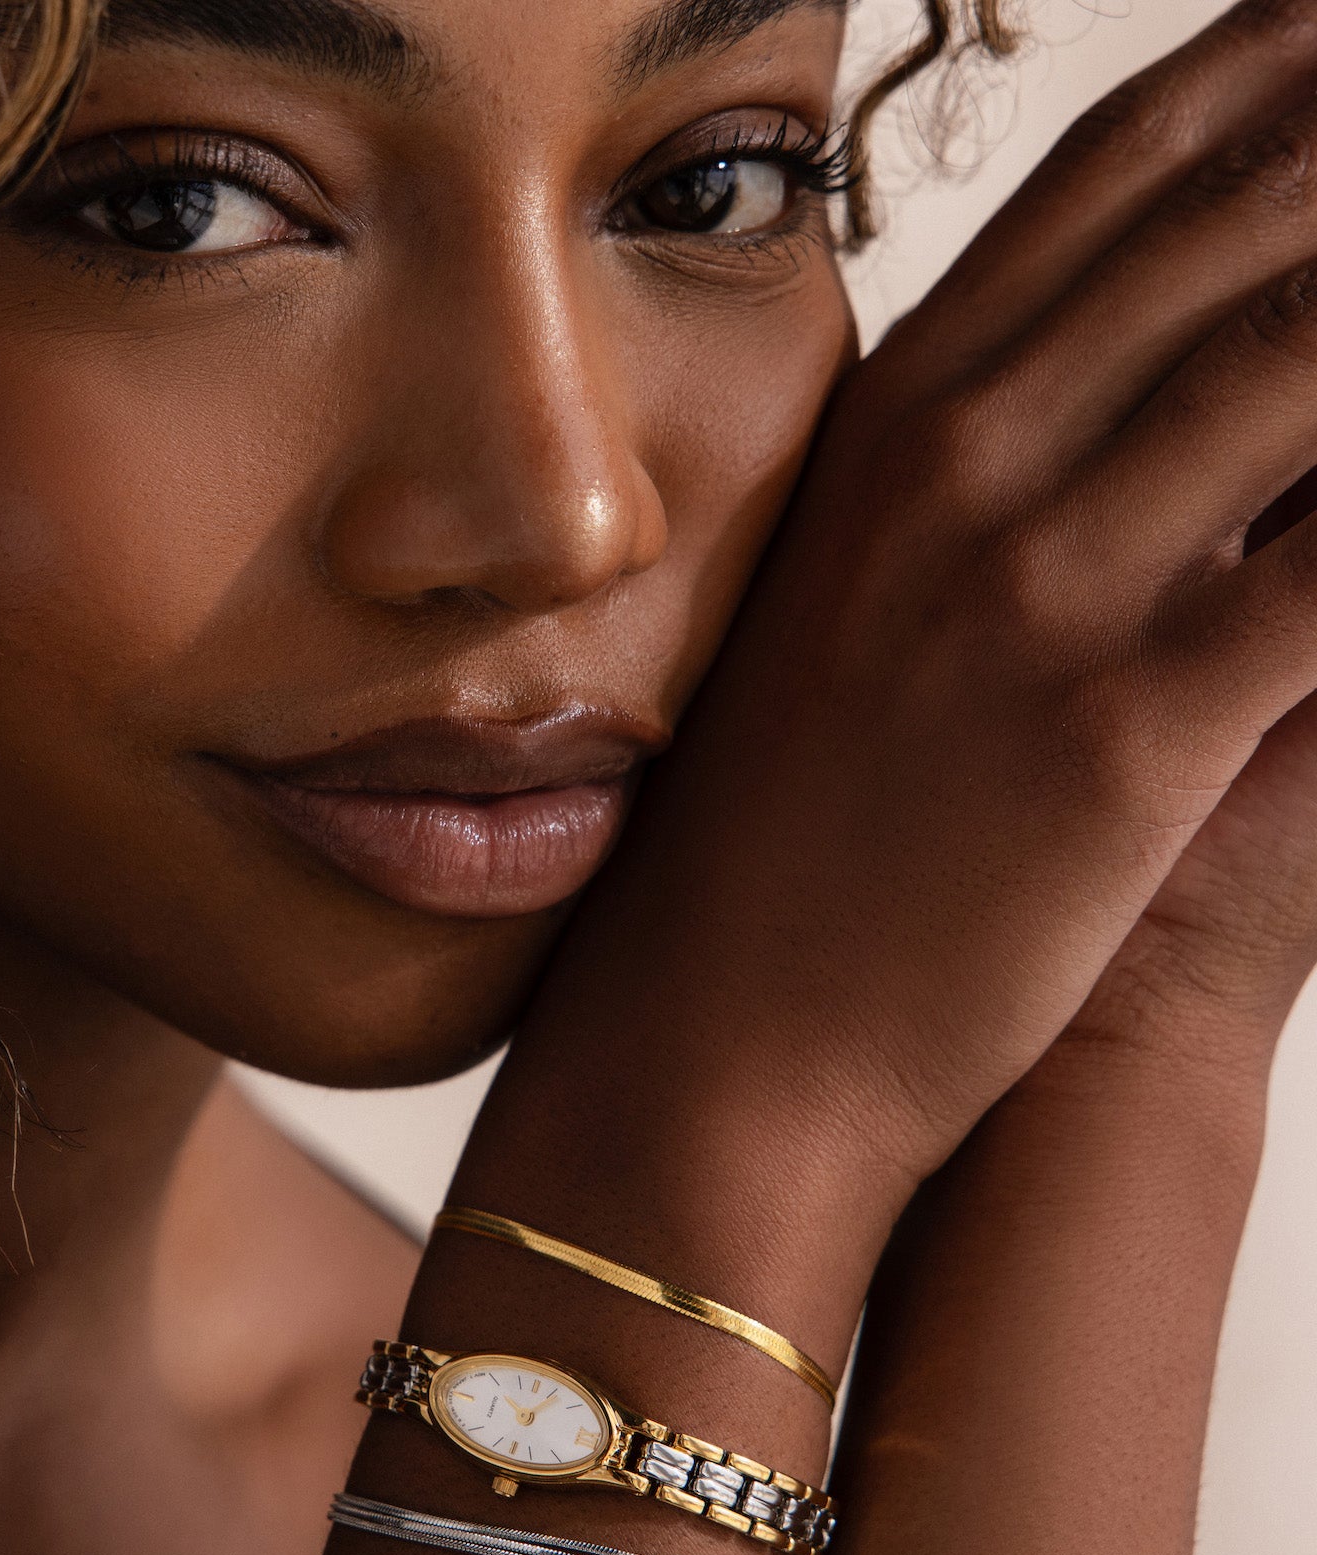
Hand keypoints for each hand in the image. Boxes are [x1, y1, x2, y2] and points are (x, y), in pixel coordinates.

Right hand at [547, 0, 1316, 1215]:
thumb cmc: (779, 832)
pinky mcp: (1126, 726)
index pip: (1120, 173)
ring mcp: (1040, 587)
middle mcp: (965, 465)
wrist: (725, 1029)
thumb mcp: (837, 600)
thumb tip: (1088, 393)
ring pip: (1313, 347)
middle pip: (1246, 215)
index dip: (1275, 67)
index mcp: (896, 423)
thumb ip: (955, 474)